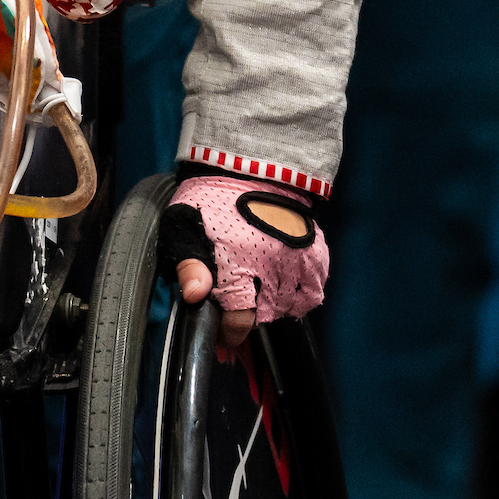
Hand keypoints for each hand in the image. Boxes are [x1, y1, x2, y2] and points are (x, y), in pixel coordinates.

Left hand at [161, 179, 328, 356]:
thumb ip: (187, 264)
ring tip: (256, 292)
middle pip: (265, 318)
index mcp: (238, 265)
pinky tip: (283, 287)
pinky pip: (314, 292)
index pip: (240, 322)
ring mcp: (297, 260)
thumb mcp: (183, 225)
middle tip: (236, 306)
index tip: (222, 334)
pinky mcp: (315, 252)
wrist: (249, 163)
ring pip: (289, 307)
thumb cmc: (210, 198)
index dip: (229, 335)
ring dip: (272, 307)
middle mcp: (272, 267)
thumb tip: (194, 296)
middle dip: (248, 319)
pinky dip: (301, 296)